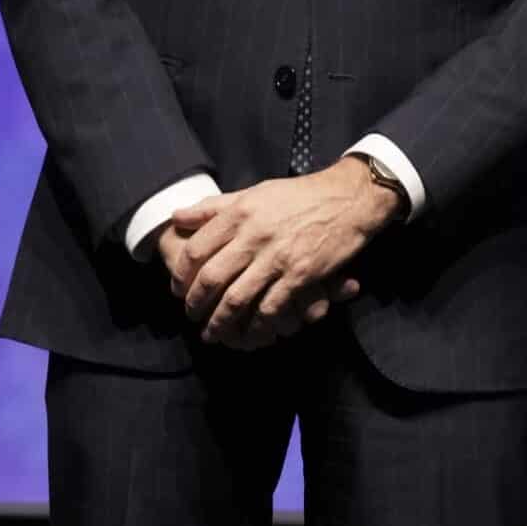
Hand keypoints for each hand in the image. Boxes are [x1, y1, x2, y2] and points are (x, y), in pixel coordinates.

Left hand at [171, 164, 394, 347]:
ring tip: (213, 333)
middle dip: (196, 303)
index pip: (197, 249)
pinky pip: (270, 308)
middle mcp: (254, 234)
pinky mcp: (300, 275)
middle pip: (212, 278)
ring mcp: (278, 257)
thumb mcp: (255, 192)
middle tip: (191, 316)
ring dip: (220, 322)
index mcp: (240, 212)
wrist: (349, 199)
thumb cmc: (300, 195)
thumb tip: (177, 216)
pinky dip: (256, 325)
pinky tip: (250, 333)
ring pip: (237, 299)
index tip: (178, 289)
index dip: (181, 275)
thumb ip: (215, 206)